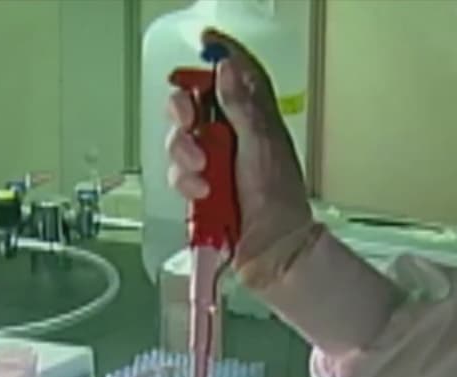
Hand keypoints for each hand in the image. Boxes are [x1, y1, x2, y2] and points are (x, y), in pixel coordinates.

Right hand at [166, 29, 317, 288]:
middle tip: (189, 121)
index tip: (206, 44)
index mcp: (255, 121)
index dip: (221, 57)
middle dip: (184, 111)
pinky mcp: (201, 189)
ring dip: (184, 154)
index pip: (237, 76)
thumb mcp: (261, 145)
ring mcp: (215, 164)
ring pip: (180, 141)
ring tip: (203, 173)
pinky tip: (202, 194)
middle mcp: (233, 138)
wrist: (272, 252)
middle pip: (195, 106)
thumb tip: (227, 70)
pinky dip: (185, 182)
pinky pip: (178, 175)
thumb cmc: (278, 203)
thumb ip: (241, 106)